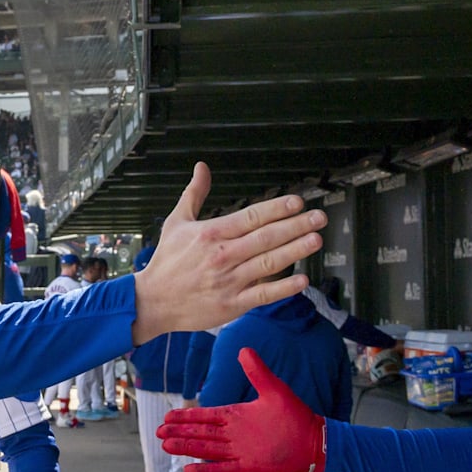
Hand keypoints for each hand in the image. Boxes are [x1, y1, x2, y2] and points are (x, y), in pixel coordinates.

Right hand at [131, 163, 324, 343]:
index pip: (251, 216)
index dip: (277, 208)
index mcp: (211, 233)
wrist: (152, 301)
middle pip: (266, 237)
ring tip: (316, 239)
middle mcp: (223, 255)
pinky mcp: (232, 303)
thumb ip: (194, 194)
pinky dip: (283, 288)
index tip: (298, 202)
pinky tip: (302, 279)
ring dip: (295, 250)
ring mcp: (229, 281)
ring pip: (268, 263)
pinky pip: (263, 294)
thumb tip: (202, 167)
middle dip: (296, 225)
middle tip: (319, 217)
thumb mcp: (176, 222)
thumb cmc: (166, 261)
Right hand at [156, 348, 326, 471]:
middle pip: (200, 433)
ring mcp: (239, 451)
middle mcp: (233, 434)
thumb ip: (256, 371)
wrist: (315, 440)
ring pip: (206, 449)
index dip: (186, 417)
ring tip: (167, 446)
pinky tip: (189, 471)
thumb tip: (243, 349)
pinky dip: (207, 470)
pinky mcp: (249, 467)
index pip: (205, 416)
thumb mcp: (274, 389)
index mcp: (236, 416)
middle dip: (179, 433)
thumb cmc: (296, 414)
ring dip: (187, 448)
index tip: (168, 416)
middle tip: (160, 432)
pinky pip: (223, 469)